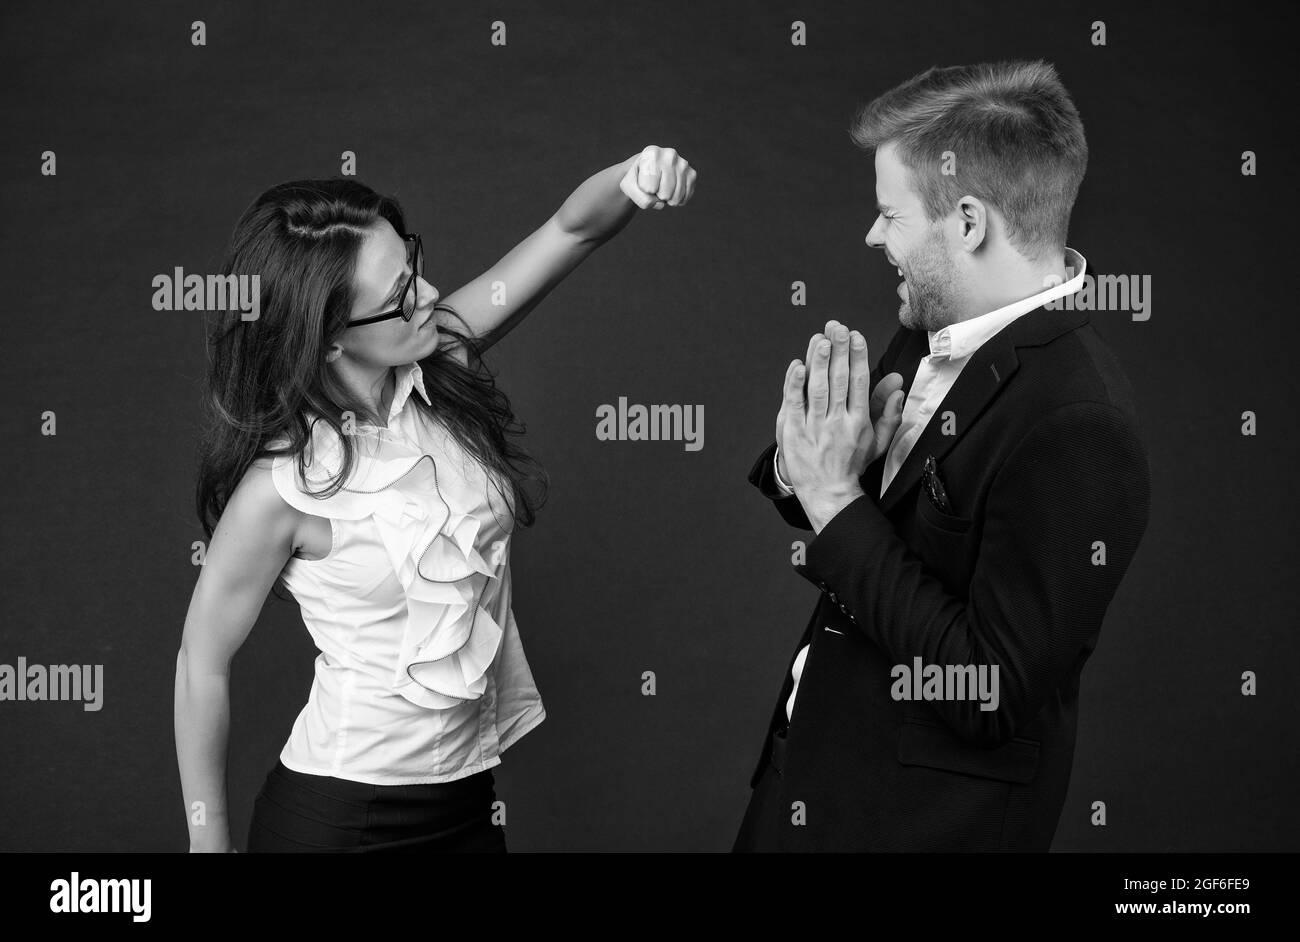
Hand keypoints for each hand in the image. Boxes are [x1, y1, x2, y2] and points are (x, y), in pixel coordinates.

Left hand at [620, 145, 697, 209]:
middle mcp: (670, 154)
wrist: (649, 169)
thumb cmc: (637, 178)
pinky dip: (676, 200)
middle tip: (654, 185)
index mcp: (651, 153)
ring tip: (662, 187)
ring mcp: (683, 164)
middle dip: (657, 196)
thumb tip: (661, 204)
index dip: (644, 190)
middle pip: (664, 194)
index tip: (642, 179)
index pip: (649, 188)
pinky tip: (671, 191)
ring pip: (676, 198)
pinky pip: (685, 198)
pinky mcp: (692, 173)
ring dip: (667, 199)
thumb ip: (639, 198)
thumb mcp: (629, 187)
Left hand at [777, 319, 905, 528]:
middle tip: (838, 328)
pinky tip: (798, 365)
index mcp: (858, 422)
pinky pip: (794, 403)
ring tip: (820, 339)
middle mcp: (837, 422)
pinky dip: (795, 384)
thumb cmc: (851, 463)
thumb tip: (898, 387)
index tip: (857, 336)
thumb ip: (889, 413)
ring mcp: (814, 427)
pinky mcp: (793, 431)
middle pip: (838, 380)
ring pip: (817, 389)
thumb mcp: (877, 441)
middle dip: (839, 351)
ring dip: (818, 362)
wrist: (827, 491)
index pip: (858, 382)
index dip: (857, 357)